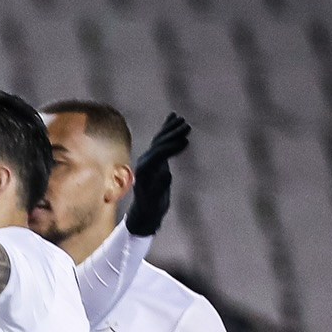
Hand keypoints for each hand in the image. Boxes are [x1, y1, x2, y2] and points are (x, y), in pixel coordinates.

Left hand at [125, 113, 190, 236]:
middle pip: (159, 143)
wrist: (144, 212)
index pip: (158, 153)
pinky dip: (167, 129)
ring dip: (170, 128)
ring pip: (159, 139)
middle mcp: (144, 161)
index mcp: (144, 170)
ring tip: (181, 119)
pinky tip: (172, 119)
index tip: (185, 141)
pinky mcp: (153, 158)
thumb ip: (160, 187)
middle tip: (187, 125)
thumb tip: (166, 174)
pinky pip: (160, 141)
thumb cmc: (151, 207)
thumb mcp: (156, 200)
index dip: (171, 147)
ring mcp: (148, 159)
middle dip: (172, 134)